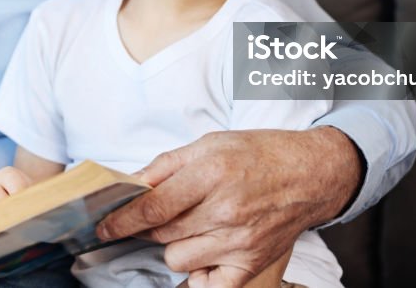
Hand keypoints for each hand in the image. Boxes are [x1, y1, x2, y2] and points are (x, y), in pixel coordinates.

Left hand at [97, 128, 362, 287]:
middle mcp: (226, 210)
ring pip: (178, 259)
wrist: (311, 173)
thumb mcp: (210, 142)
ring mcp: (240, 241)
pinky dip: (199, 274)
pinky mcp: (252, 263)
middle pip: (162, 233)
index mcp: (212, 173)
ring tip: (192, 227)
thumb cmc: (259, 154)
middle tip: (159, 215)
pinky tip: (203, 255)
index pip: (152, 207)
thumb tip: (131, 184)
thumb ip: (166, 165)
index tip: (104, 227)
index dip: (121, 220)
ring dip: (175, 246)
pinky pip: (209, 285)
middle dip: (150, 227)